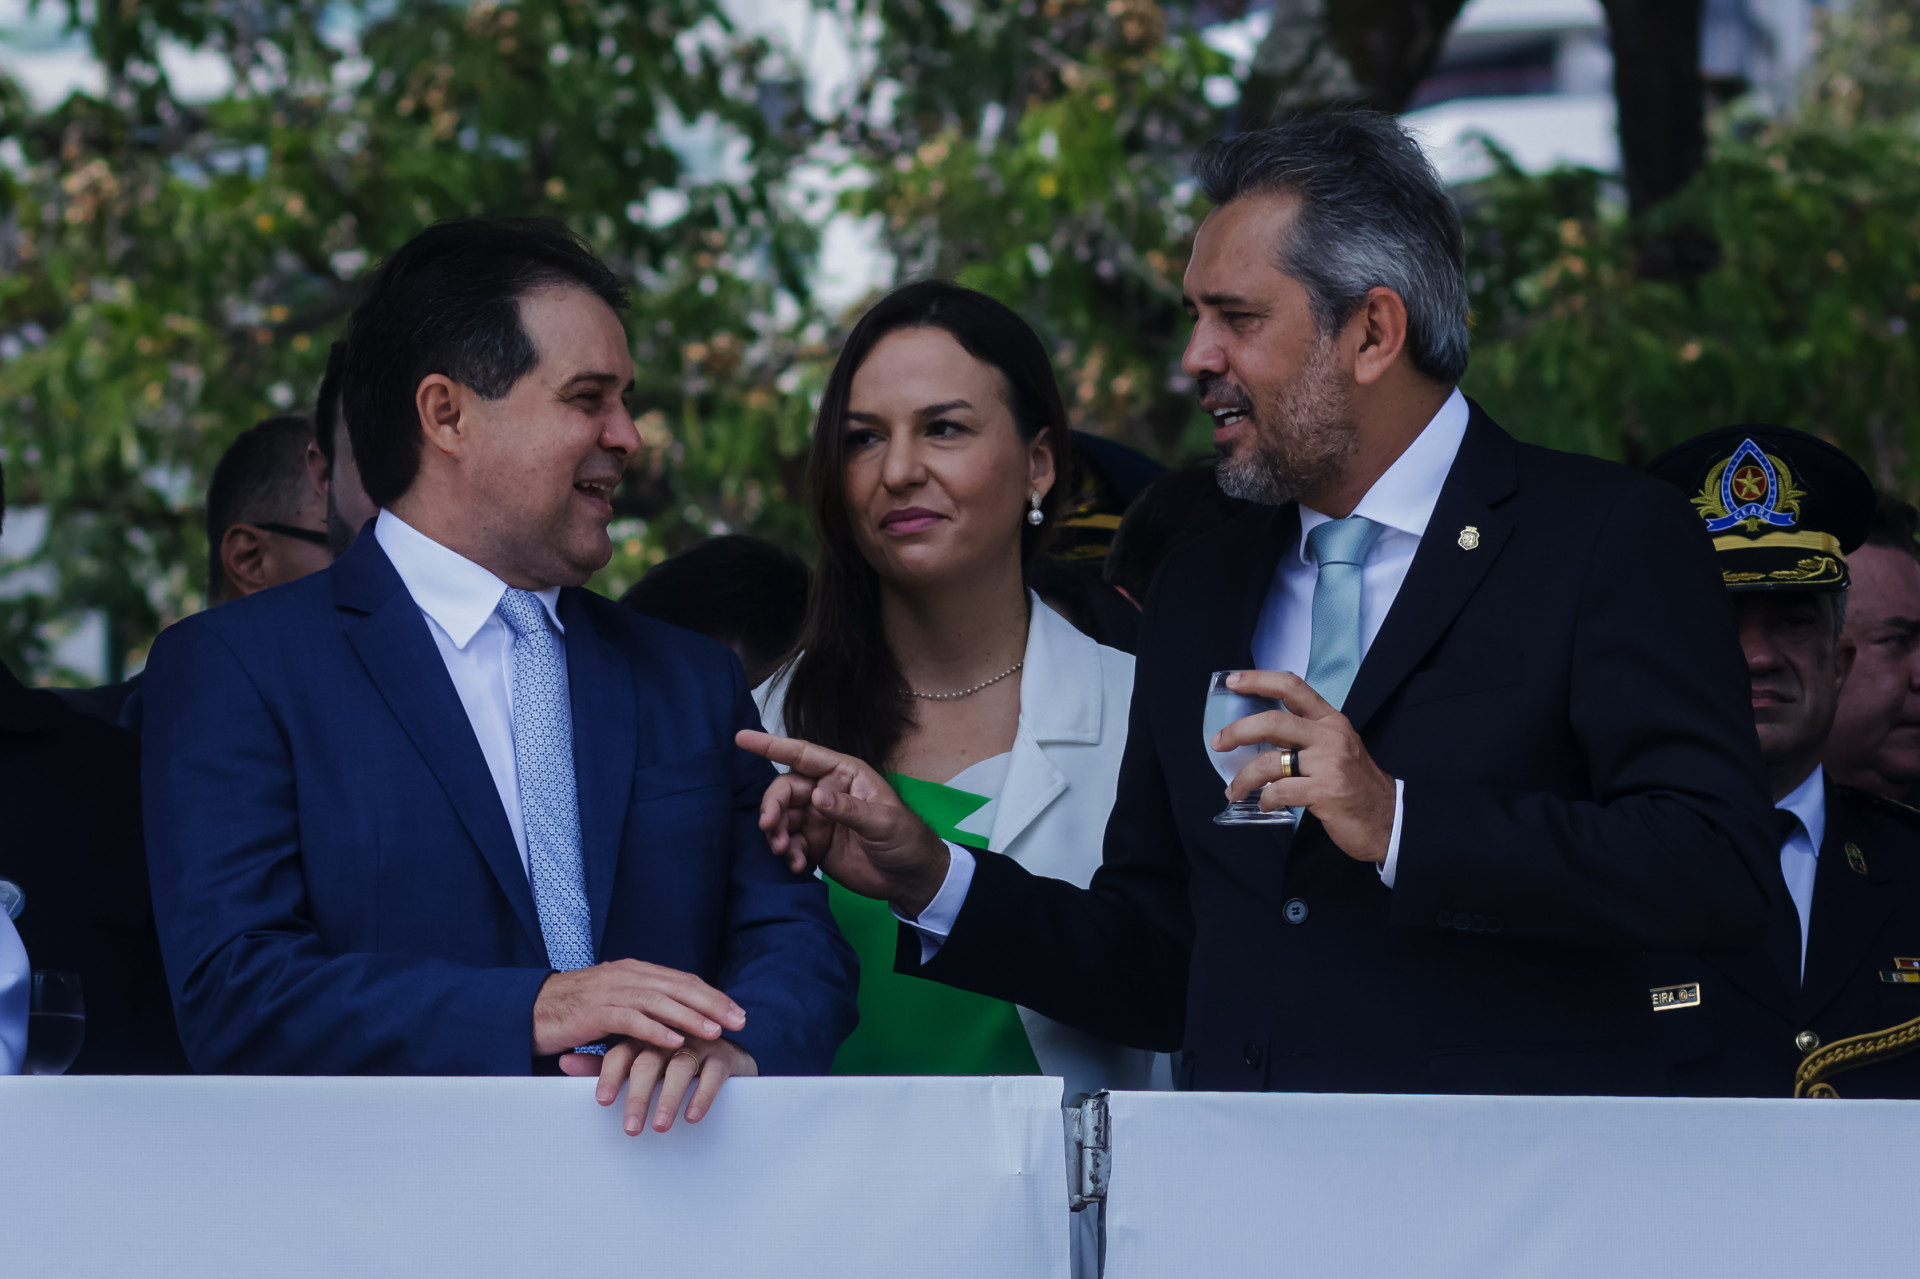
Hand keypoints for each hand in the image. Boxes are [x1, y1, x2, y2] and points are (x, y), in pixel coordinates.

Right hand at [532, 959, 745, 1056]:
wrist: (528, 1010)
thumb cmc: (574, 1012)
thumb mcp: (615, 1003)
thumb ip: (643, 1006)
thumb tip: (677, 1019)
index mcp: (634, 971)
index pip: (682, 980)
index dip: (712, 995)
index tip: (737, 1012)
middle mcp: (626, 975)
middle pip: (678, 986)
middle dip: (712, 1003)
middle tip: (739, 1021)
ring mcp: (610, 991)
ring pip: (659, 1001)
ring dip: (690, 1017)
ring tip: (715, 1032)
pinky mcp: (594, 1011)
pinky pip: (631, 1019)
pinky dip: (655, 1030)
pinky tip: (675, 1042)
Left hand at [562, 1035, 757, 1134]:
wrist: (726, 1051)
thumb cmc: (673, 1057)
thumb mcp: (638, 1057)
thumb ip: (603, 1063)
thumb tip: (563, 1062)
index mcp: (645, 1035)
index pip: (621, 1053)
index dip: (610, 1077)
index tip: (603, 1103)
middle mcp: (670, 1036)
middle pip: (649, 1062)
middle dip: (638, 1097)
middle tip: (631, 1128)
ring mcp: (699, 1044)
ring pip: (680, 1068)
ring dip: (669, 1099)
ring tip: (660, 1126)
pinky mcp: (724, 1056)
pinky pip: (713, 1074)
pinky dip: (702, 1095)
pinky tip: (692, 1116)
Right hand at [734, 729, 950, 917]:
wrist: (910, 879)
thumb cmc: (906, 840)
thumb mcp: (884, 822)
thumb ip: (850, 810)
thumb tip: (815, 797)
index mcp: (844, 774)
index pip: (803, 755)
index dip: (772, 745)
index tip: (742, 738)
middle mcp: (826, 791)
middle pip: (786, 790)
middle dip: (772, 806)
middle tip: (768, 827)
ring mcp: (818, 818)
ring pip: (783, 818)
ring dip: (777, 833)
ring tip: (784, 851)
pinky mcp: (815, 844)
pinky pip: (790, 843)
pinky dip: (788, 854)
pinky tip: (798, 866)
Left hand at [1212, 670, 1396, 863]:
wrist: (1388, 818)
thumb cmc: (1355, 784)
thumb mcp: (1335, 749)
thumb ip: (1302, 737)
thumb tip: (1256, 735)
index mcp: (1331, 720)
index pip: (1292, 687)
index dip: (1259, 680)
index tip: (1232, 681)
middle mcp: (1331, 736)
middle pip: (1273, 721)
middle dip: (1238, 732)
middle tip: (1218, 744)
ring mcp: (1329, 763)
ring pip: (1270, 761)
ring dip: (1244, 777)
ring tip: (1234, 790)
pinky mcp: (1326, 791)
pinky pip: (1280, 791)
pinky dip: (1265, 800)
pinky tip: (1265, 806)